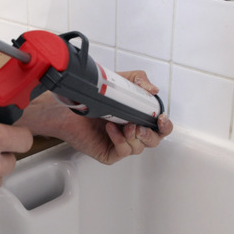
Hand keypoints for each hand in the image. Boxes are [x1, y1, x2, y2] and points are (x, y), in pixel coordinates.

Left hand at [20, 70, 172, 164]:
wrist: (69, 107)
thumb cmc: (93, 96)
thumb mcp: (121, 81)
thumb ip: (139, 80)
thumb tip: (153, 90)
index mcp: (138, 118)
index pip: (160, 127)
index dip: (165, 126)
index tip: (160, 119)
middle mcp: (131, 132)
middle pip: (153, 141)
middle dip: (150, 134)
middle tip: (139, 126)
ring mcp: (121, 144)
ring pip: (139, 147)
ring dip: (133, 136)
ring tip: (123, 125)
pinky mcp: (109, 153)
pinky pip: (123, 151)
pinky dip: (119, 140)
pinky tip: (111, 129)